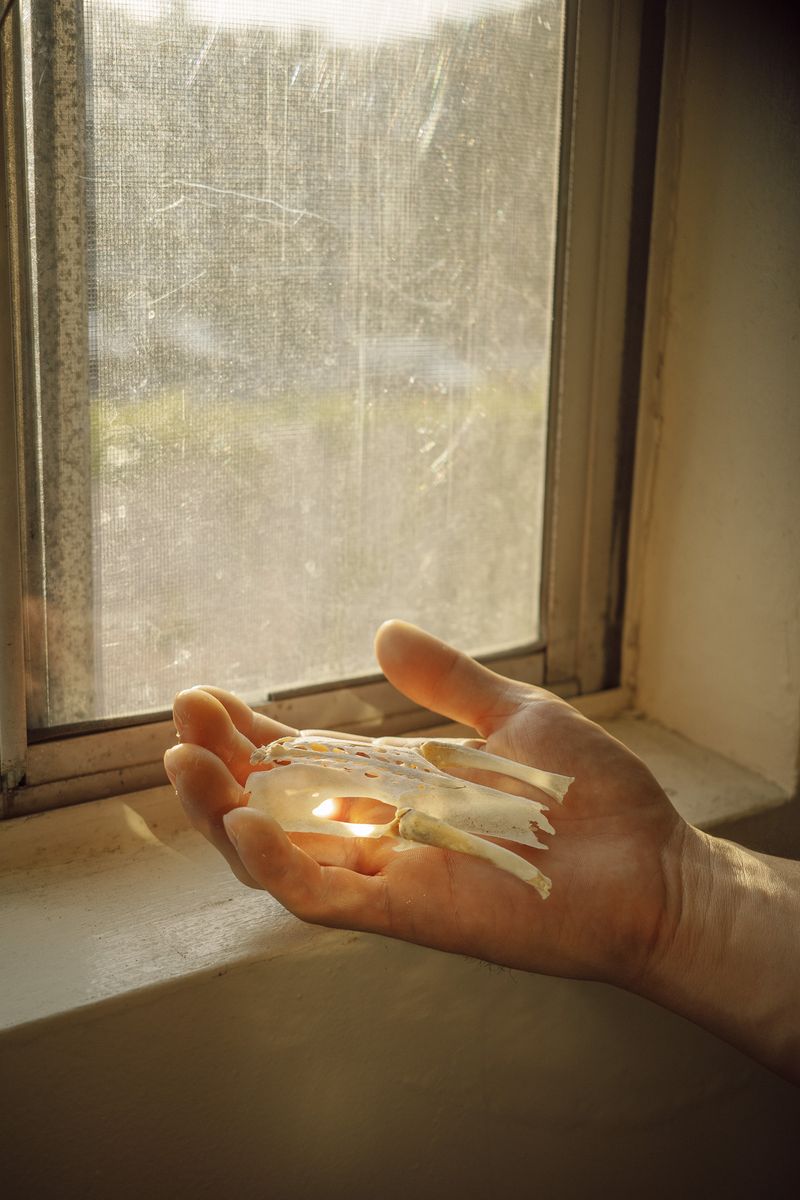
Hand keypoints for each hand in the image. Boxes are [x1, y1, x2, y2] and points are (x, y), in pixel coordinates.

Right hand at [163, 620, 689, 988]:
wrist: (651, 867)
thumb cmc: (591, 800)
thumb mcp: (513, 716)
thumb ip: (447, 681)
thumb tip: (384, 631)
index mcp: (397, 791)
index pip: (301, 765)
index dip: (248, 736)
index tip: (207, 698)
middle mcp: (380, 836)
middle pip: (273, 809)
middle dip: (218, 768)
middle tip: (181, 721)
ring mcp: (389, 878)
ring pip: (277, 858)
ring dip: (221, 815)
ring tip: (181, 761)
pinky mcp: (408, 913)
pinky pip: (321, 898)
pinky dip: (276, 865)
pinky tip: (244, 821)